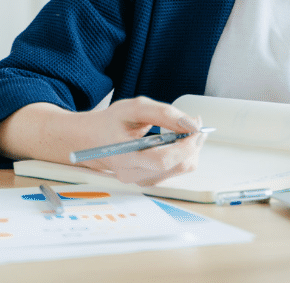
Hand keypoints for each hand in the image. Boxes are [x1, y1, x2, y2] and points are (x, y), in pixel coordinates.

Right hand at [67, 97, 205, 185]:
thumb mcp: (134, 108)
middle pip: (177, 166)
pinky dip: (183, 154)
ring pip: (180, 169)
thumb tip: (190, 124)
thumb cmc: (110, 123)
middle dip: (193, 144)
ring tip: (186, 129)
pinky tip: (178, 139)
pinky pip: (175, 170)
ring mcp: (141, 181)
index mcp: (124, 157)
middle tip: (195, 124)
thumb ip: (163, 113)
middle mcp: (133, 175)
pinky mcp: (148, 181)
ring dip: (190, 149)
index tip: (197, 128)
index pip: (162, 160)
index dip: (185, 145)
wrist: (92, 139)